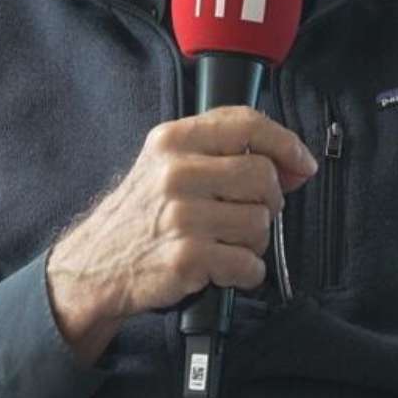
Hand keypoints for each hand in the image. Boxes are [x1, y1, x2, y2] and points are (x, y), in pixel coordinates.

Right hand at [45, 106, 317, 363]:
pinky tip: (223, 268)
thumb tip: (292, 163)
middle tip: (247, 213)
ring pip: (260, 223)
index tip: (302, 163)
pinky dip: (245, 273)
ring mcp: (181, 216)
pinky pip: (249, 265)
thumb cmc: (142, 214)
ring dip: (254, 241)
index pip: (247, 124)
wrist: (95, 265)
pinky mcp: (187, 258)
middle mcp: (176, 173)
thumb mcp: (166, 163)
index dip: (286, 143)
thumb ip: (221, 150)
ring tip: (224, 243)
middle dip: (268, 201)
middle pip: (262, 176)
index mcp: (172, 140)